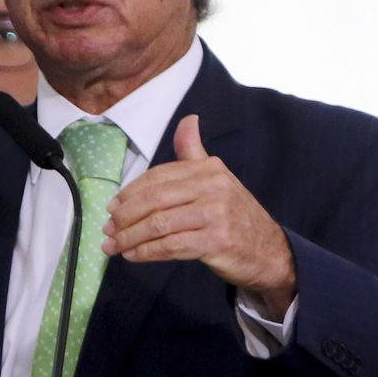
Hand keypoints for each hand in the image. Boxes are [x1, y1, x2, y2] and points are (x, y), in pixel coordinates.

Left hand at [102, 115, 295, 318]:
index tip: (112, 207)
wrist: (269, 251)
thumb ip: (194, 153)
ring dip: (130, 237)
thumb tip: (189, 120)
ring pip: (159, 225)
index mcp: (208, 169)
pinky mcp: (216, 242)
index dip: (130, 192)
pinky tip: (133, 256)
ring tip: (113, 245)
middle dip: (125, 216)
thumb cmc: (234, 215)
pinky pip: (171, 246)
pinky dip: (147, 252)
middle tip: (108, 228)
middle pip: (154, 200)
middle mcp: (213, 187)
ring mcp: (216, 215)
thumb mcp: (217, 178)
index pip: (158, 177)